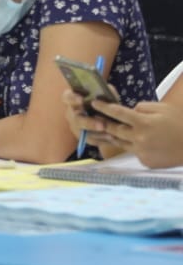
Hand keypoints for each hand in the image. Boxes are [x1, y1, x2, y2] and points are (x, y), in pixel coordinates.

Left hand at [68, 94, 182, 168]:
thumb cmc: (180, 124)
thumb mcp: (163, 109)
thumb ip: (143, 108)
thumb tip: (129, 111)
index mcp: (143, 123)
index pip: (118, 113)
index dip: (104, 107)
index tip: (94, 102)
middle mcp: (139, 138)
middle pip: (113, 129)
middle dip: (101, 123)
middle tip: (91, 118)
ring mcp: (141, 151)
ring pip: (119, 142)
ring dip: (108, 137)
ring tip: (96, 132)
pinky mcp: (145, 161)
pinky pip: (132, 152)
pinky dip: (130, 146)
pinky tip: (128, 142)